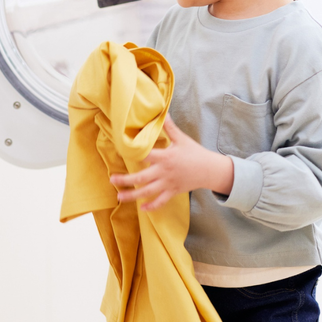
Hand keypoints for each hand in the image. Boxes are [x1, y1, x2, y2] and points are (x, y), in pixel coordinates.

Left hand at [109, 114, 233, 210]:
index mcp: (165, 157)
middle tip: (112, 180)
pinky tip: (142, 209)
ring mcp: (168, 183)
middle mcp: (164, 172)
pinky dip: (152, 206)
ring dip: (132, 195)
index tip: (120, 152)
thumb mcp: (181, 138)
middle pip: (141, 178)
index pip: (145, 155)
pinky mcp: (173, 192)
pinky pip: (161, 201)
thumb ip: (169, 127)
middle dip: (125, 180)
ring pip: (147, 192)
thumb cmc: (195, 153)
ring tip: (120, 197)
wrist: (210, 169)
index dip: (132, 154)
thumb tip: (162, 112)